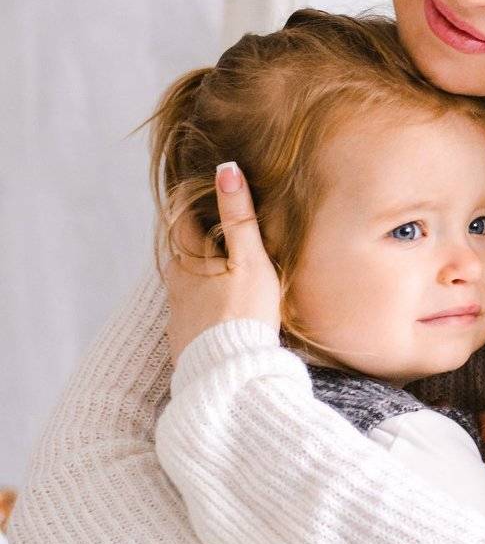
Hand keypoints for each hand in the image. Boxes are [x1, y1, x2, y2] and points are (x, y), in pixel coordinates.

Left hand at [164, 162, 281, 365]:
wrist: (230, 374)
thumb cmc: (244, 314)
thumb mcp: (250, 260)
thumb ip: (239, 216)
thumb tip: (227, 169)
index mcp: (188, 261)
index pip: (184, 221)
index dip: (196, 207)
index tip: (208, 198)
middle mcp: (175, 286)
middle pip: (186, 256)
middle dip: (203, 247)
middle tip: (228, 242)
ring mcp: (177, 317)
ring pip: (189, 288)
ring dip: (205, 282)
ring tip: (231, 282)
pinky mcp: (184, 343)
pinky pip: (193, 318)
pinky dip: (206, 312)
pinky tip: (225, 318)